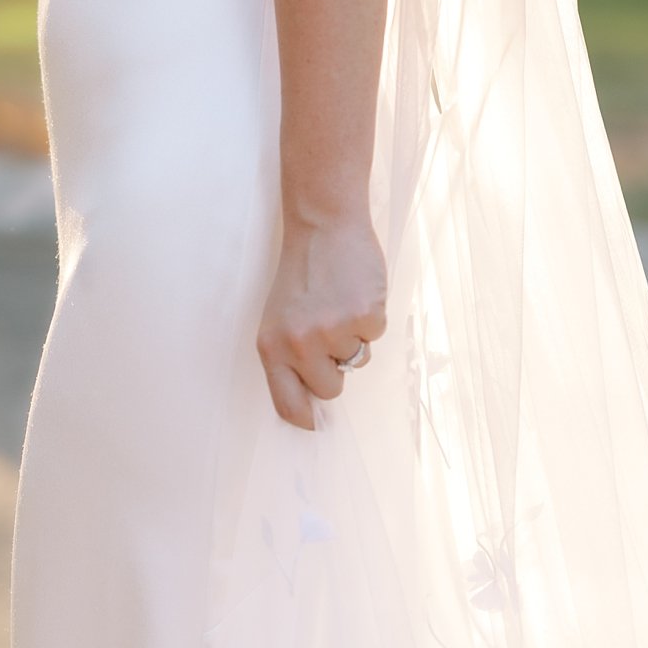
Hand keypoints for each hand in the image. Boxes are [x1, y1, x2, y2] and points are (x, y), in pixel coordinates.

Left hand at [256, 211, 387, 427]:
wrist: (322, 225)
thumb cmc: (303, 273)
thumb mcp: (281, 319)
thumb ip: (291, 358)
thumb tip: (313, 405)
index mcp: (272, 348)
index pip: (288, 405)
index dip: (306, 417)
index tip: (316, 422)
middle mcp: (299, 345)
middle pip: (330, 389)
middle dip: (336, 367)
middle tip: (328, 327)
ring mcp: (332, 332)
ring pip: (357, 361)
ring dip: (354, 336)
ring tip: (338, 301)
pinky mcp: (363, 317)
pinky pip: (376, 336)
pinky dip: (371, 316)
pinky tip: (354, 291)